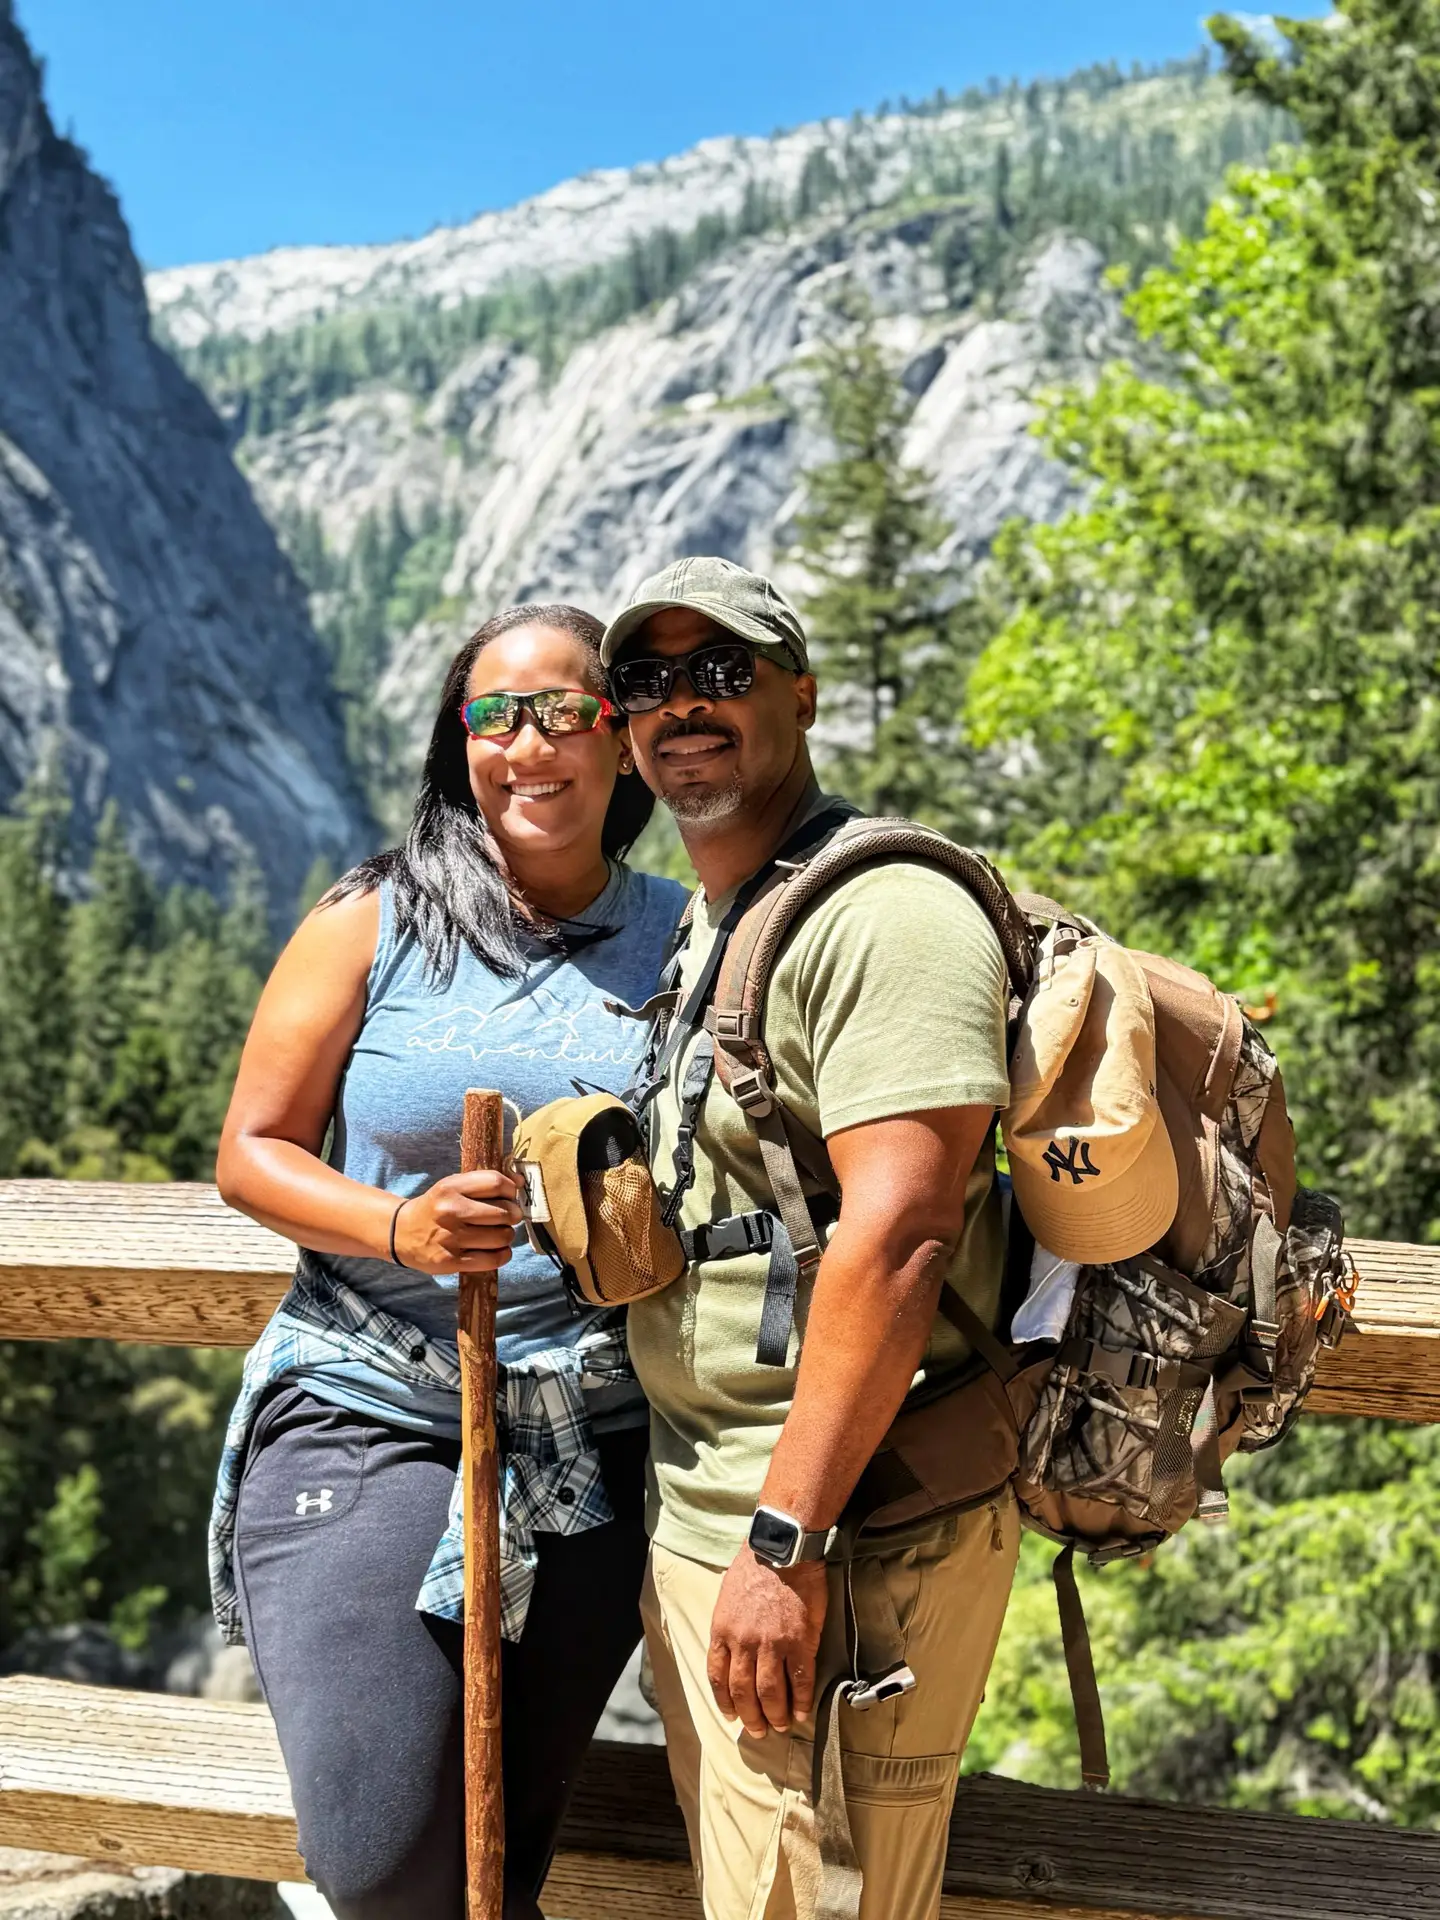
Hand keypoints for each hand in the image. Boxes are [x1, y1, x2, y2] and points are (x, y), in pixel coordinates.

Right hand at [391, 1170, 522, 1273]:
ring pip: (502, 1236)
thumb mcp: (452, 1187)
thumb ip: (484, 1183)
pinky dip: (503, 1255)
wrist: (401, 1232)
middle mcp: (450, 1211)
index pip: (496, 1183)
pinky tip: (497, 1250)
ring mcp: (450, 1238)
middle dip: (513, 1215)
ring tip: (499, 1234)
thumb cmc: (436, 1207)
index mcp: (451, 1187)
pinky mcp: (451, 1261)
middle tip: (507, 1218)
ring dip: (507, 1236)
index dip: (511, 1190)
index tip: (511, 1196)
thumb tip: (521, 1183)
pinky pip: (492, 1259)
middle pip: (504, 1212)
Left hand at [707, 1548, 826, 1738]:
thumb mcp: (727, 1597)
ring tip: (781, 1726)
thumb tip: (732, 1650)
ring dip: (776, 1715)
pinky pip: (800, 1681)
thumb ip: (728, 1627)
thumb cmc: (753, 1566)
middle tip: (759, 1731)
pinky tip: (803, 1712)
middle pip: (743, 1692)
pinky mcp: (800, 1642)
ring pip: (770, 1693)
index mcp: (722, 1631)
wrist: (783, 1548)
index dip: (725, 1702)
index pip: (718, 1678)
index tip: (732, 1715)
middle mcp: (743, 1643)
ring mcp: (772, 1645)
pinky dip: (801, 1701)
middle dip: (751, 1717)